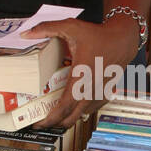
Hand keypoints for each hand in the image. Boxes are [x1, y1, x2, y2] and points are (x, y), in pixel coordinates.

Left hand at [25, 15, 139, 129]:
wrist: (123, 40)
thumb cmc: (99, 35)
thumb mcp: (71, 27)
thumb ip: (47, 28)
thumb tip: (26, 34)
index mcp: (82, 76)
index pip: (65, 106)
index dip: (51, 118)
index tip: (39, 123)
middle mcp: (92, 88)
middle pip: (71, 117)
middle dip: (55, 123)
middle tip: (41, 123)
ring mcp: (99, 93)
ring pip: (81, 115)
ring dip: (67, 118)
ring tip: (54, 116)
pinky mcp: (105, 94)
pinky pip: (90, 110)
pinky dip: (79, 112)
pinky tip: (71, 108)